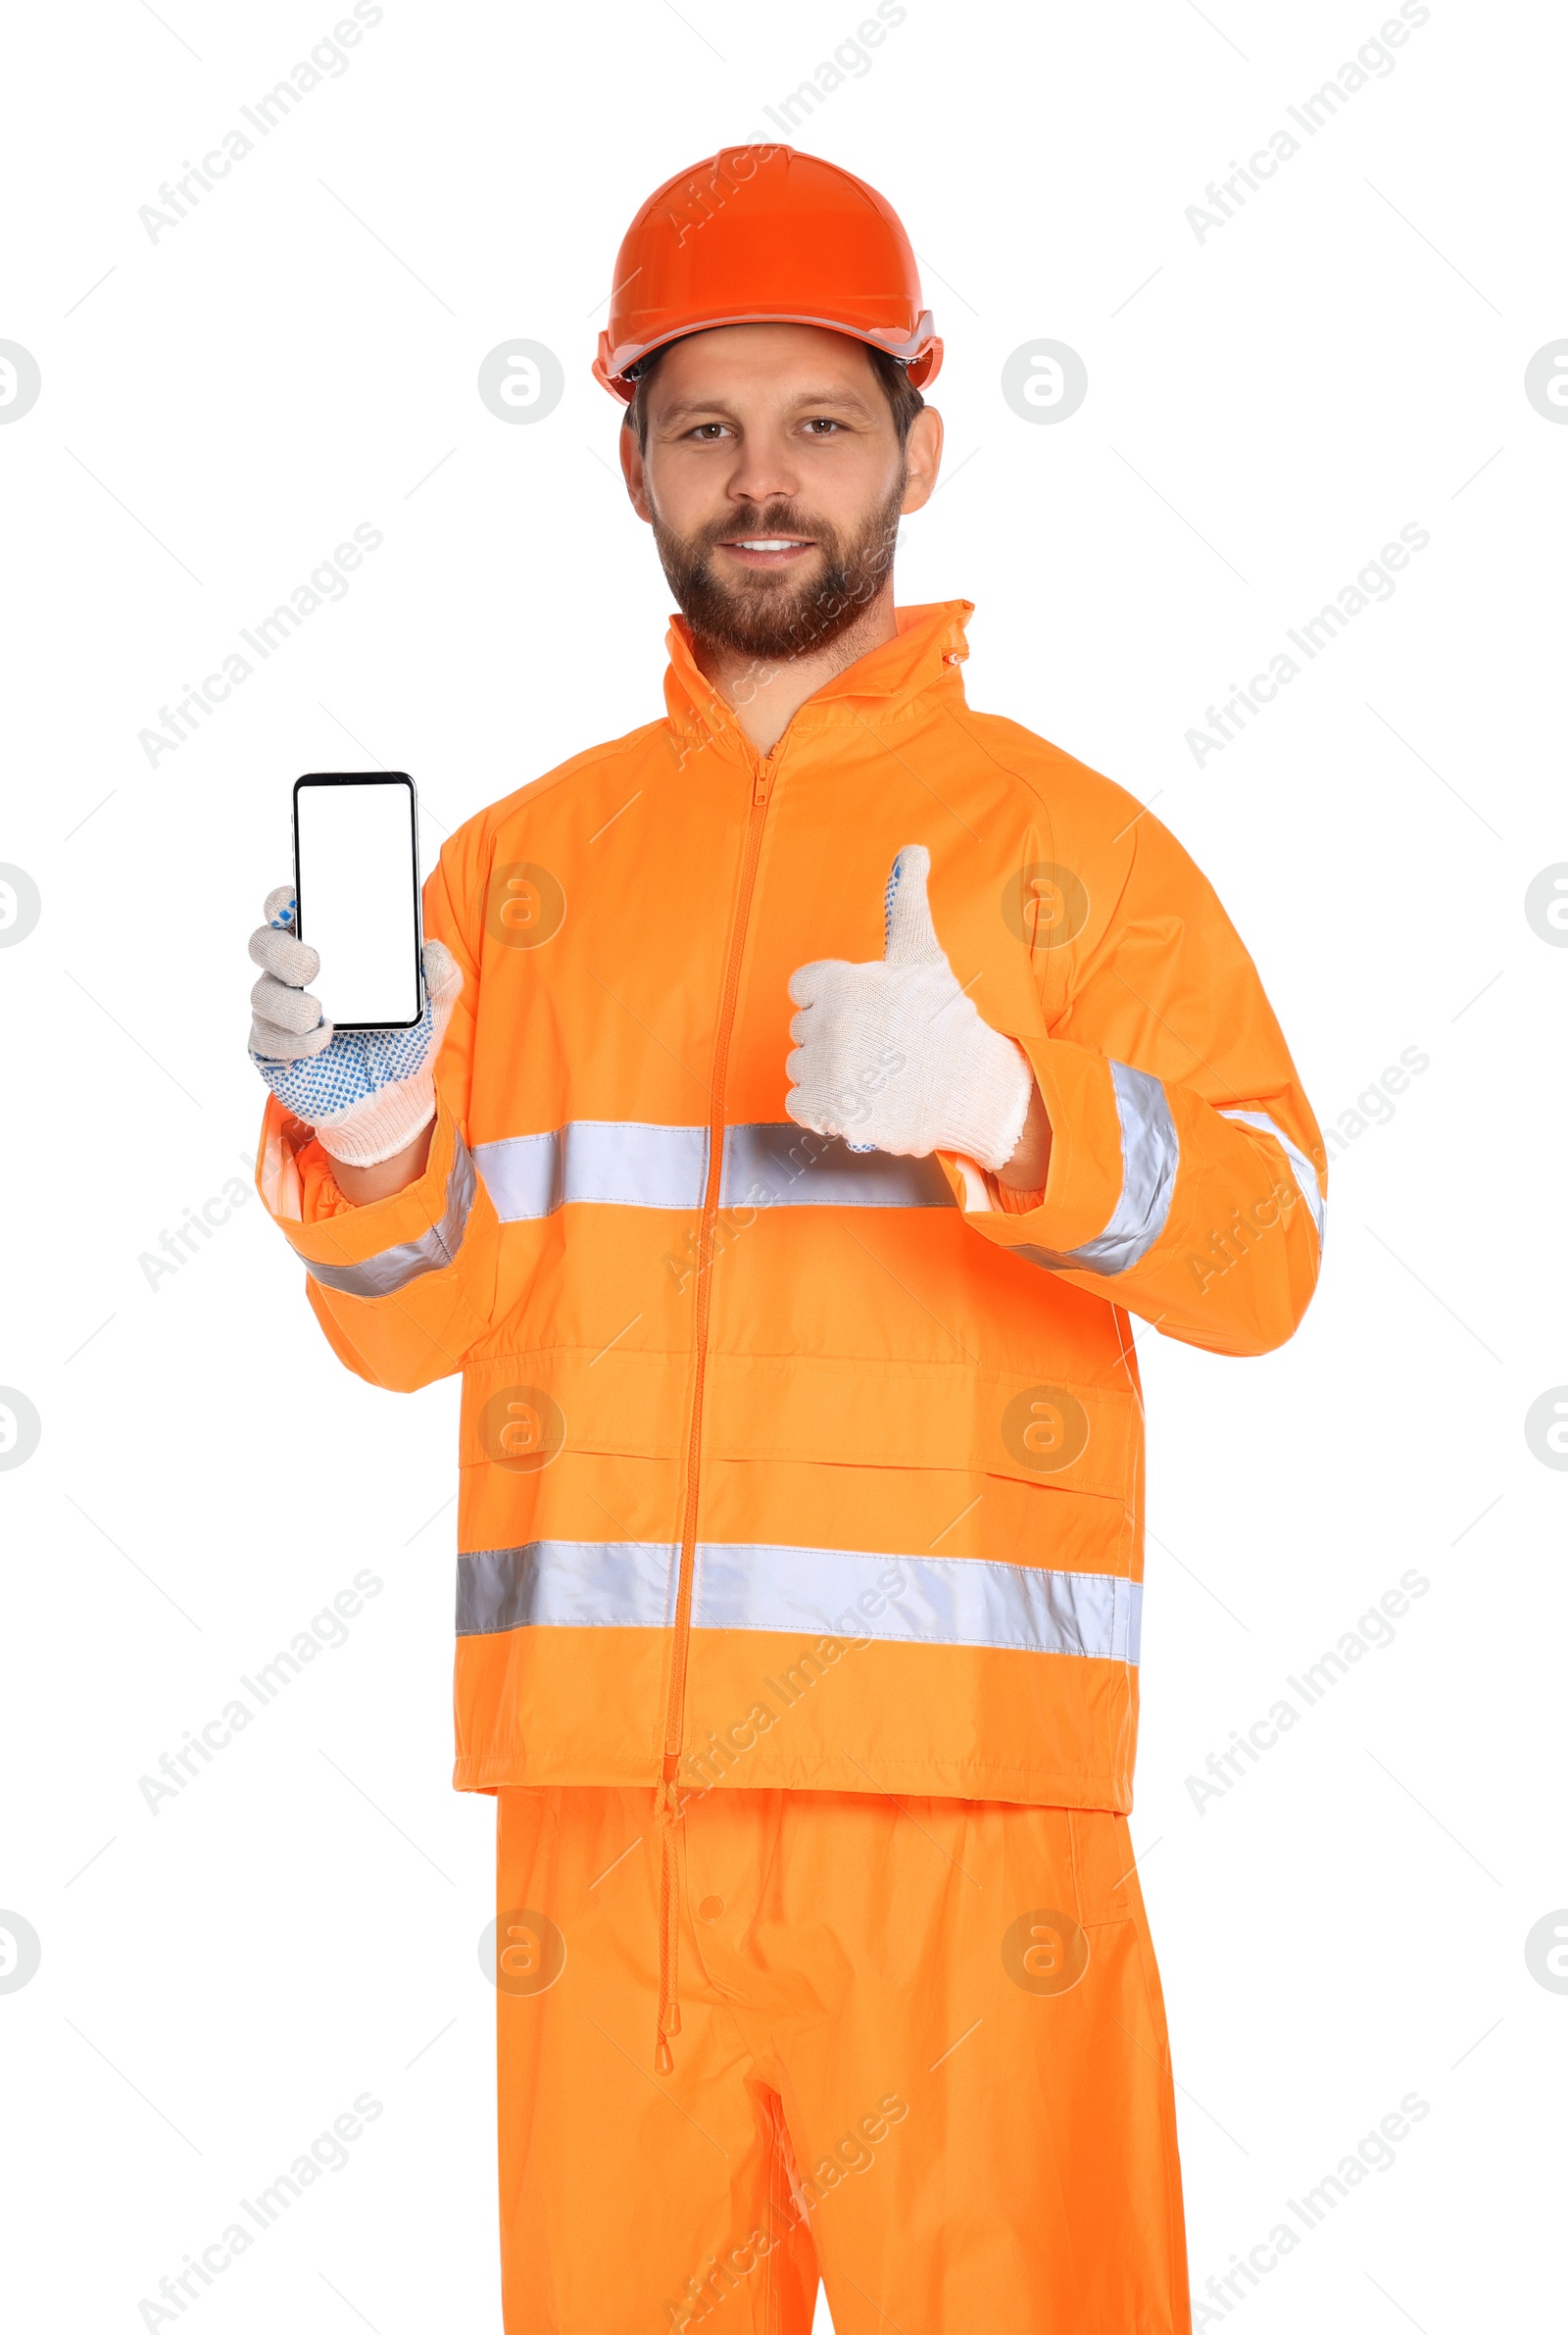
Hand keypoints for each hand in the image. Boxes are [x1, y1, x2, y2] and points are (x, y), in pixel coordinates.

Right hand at [247, 884, 462, 1168]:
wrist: (391, 1099)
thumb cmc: (402, 1041)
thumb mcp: (431, 1008)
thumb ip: (441, 977)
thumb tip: (433, 950)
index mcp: (329, 949)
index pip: (290, 912)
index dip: (283, 902)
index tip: (293, 904)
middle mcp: (294, 975)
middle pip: (263, 944)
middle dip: (281, 950)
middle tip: (311, 965)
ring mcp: (279, 1011)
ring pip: (261, 992)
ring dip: (288, 1002)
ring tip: (320, 1014)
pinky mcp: (271, 1048)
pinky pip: (266, 1037)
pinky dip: (293, 1039)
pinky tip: (320, 1042)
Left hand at [785, 845, 1033, 1172]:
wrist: (972, 1088)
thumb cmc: (946, 1019)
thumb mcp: (922, 955)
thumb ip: (906, 902)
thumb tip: (912, 849)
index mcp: (841, 982)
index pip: (802, 988)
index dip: (828, 1000)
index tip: (862, 1013)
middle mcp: (828, 1023)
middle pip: (801, 1030)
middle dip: (832, 1038)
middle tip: (877, 1048)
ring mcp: (828, 1069)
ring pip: (799, 1068)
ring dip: (826, 1075)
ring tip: (871, 1075)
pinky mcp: (829, 1110)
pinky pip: (798, 1105)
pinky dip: (822, 1109)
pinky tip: (858, 1099)